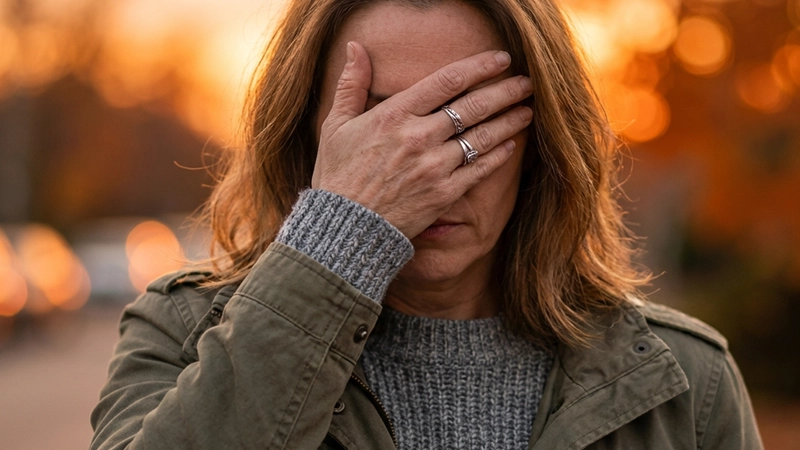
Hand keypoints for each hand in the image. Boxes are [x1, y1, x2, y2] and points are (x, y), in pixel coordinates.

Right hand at [312, 41, 533, 238]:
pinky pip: (479, 169)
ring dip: (509, 120)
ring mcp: (434, 167)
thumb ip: (352, 84)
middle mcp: (419, 137)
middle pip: (473, 106)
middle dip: (505, 90)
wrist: (345, 227)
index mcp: (395, 115)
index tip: (500, 59)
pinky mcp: (444, 193)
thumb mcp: (335, 125)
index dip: (479, 66)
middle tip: (526, 82)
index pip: (447, 81)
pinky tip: (511, 145)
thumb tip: (355, 47)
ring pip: (482, 137)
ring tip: (527, 109)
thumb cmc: (338, 175)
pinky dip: (498, 155)